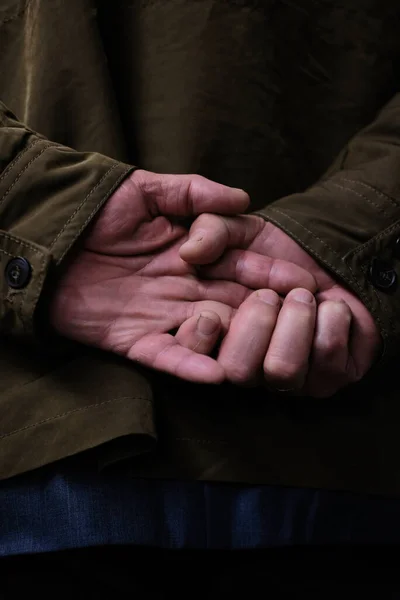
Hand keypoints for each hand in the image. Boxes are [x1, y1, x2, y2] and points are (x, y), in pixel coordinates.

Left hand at [50, 171, 315, 383]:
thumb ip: (193, 192)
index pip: (241, 267)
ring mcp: (160, 316)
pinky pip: (167, 357)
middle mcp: (184, 288)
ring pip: (208, 334)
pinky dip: (191, 366)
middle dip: (265, 312)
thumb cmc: (96, 211)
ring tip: (255, 341)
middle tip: (299, 321)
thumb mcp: (146, 191)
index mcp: (192, 256)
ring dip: (233, 340)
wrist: (48, 238)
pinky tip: (217, 375)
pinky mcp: (134, 340)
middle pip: (233, 304)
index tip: (306, 281)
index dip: (271, 274)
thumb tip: (244, 199)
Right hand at [180, 214, 380, 396]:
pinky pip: (329, 365)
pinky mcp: (327, 377)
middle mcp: (245, 361)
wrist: (330, 253)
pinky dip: (333, 323)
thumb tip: (191, 251)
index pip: (185, 361)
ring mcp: (285, 375)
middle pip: (236, 371)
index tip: (209, 319)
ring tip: (304, 295)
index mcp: (211, 332)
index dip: (191, 358)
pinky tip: (332, 307)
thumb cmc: (274, 246)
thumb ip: (211, 230)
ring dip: (297, 325)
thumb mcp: (239, 228)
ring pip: (283, 373)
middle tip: (269, 295)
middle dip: (256, 325)